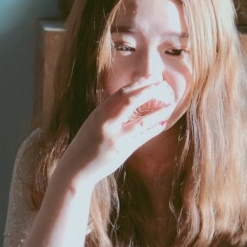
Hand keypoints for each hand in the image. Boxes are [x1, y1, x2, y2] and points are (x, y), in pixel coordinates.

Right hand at [57, 78, 176, 185]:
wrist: (75, 169)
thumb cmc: (84, 146)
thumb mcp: (93, 125)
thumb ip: (108, 115)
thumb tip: (128, 104)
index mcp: (98, 114)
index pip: (121, 93)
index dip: (138, 83)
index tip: (151, 77)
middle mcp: (106, 123)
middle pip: (131, 101)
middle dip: (149, 90)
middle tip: (162, 84)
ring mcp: (115, 137)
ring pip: (142, 121)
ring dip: (158, 112)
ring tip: (170, 105)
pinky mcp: (122, 150)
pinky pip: (143, 137)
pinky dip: (154, 129)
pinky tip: (162, 124)